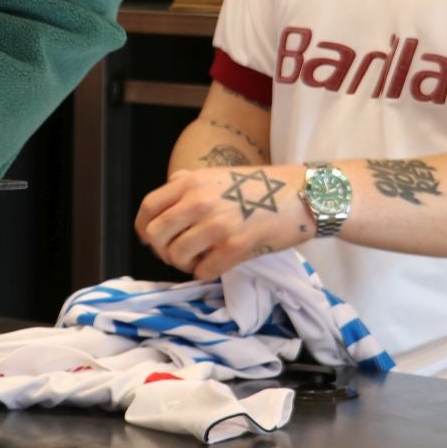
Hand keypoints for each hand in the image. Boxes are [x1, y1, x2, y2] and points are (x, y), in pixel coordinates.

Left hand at [135, 164, 311, 281]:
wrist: (302, 194)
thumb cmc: (262, 186)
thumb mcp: (218, 174)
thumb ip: (189, 184)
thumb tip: (164, 201)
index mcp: (191, 181)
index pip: (148, 209)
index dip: (144, 229)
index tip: (152, 239)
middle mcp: (198, 201)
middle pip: (156, 236)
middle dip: (164, 250)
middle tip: (181, 253)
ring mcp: (215, 224)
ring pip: (176, 257)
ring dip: (186, 264)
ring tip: (202, 258)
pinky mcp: (234, 246)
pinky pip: (203, 271)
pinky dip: (207, 272)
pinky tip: (219, 263)